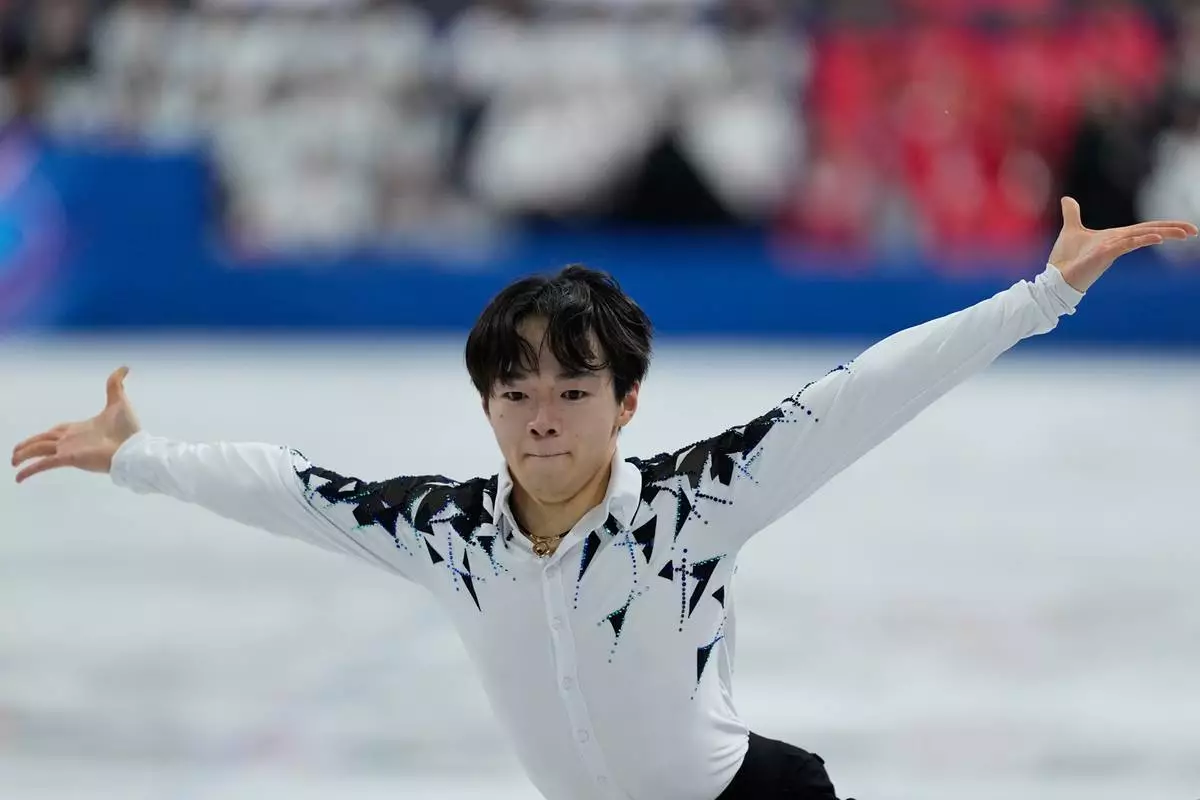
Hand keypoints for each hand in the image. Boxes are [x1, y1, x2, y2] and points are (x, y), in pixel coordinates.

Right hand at [11, 366, 141, 482]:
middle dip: (29, 445)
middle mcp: (71, 440)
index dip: (49, 433)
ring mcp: (68, 450)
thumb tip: (124, 367)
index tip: (40, 436)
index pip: (57, 431)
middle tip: (16, 452)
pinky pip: (44, 463)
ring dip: (24, 454)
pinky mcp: (68, 459)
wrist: (133, 448)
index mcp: (80, 429)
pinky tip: (19, 476)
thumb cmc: (127, 429)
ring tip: (13, 461)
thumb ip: (115, 385)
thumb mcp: (119, 402)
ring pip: (39, 450)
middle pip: (43, 441)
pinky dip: (31, 469)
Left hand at [1049, 197, 1197, 291]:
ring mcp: (1112, 250)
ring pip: (1141, 238)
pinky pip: (1124, 246)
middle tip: (1194, 231)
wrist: (1055, 277)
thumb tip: (1067, 199)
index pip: (1144, 228)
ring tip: (1183, 233)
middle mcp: (1117, 243)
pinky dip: (1139, 240)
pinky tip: (1155, 237)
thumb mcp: (1071, 230)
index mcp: (1115, 237)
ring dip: (1161, 233)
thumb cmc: (1066, 258)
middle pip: (1149, 232)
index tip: (1184, 227)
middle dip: (1172, 230)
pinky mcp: (1103, 256)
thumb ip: (1072, 214)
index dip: (1164, 226)